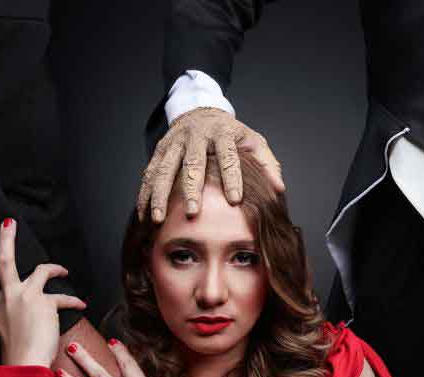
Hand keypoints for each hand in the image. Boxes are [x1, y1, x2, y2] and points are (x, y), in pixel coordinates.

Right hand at [0, 218, 85, 366]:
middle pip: (4, 261)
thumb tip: (29, 313)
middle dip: (6, 239)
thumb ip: (16, 317)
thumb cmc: (19, 354)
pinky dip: (74, 301)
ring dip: (56, 268)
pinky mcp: (45, 302)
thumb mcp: (10, 332)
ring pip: (42, 270)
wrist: (26, 364)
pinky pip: (63, 297)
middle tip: (8, 222)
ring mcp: (26, 296)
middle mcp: (8, 297)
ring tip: (63, 272)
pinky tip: (81, 305)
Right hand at [136, 107, 284, 221]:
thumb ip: (267, 164)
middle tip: (193, 213)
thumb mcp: (253, 141)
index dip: (232, 177)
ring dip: (160, 195)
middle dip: (191, 189)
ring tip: (158, 219)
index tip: (234, 200)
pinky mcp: (160, 149)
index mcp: (222, 133)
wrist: (200, 110)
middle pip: (193, 164)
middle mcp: (196, 136)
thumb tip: (279, 189)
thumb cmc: (230, 132)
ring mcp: (175, 142)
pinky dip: (146, 194)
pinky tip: (144, 214)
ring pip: (165, 170)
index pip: (228, 156)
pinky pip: (150, 173)